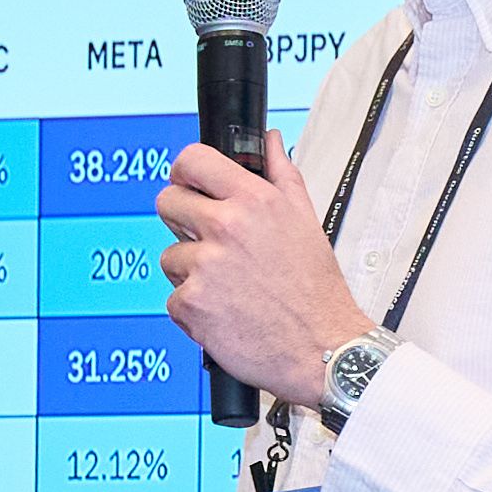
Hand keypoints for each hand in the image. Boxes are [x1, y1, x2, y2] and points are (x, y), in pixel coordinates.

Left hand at [157, 131, 375, 403]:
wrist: (323, 349)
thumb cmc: (317, 291)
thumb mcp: (305, 221)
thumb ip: (281, 175)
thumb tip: (271, 141)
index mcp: (254, 201)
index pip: (193, 161)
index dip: (184, 172)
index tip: (188, 184)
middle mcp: (226, 227)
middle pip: (168, 203)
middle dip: (182, 222)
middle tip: (207, 244)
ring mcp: (204, 266)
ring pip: (170, 257)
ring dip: (191, 273)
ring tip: (229, 289)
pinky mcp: (191, 304)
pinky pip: (174, 299)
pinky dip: (194, 310)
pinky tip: (224, 314)